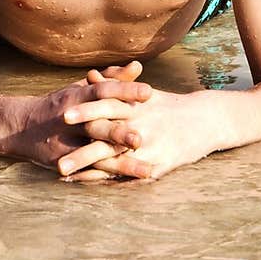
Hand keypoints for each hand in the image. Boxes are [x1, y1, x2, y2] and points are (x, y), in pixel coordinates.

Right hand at [6, 61, 151, 173]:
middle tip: (140, 138)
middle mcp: (71, 118)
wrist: (21, 126)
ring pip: (95, 153)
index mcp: (77, 96)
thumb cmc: (61, 104)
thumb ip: (111, 78)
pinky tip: (127, 184)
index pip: (103, 91)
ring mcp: (65, 141)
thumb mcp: (82, 88)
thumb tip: (138, 66)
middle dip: (118, 132)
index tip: (149, 92)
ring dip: (120, 163)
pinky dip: (106, 178)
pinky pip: (87, 170)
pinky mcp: (62, 160)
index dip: (124, 91)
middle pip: (97, 124)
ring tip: (146, 170)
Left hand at [59, 82, 210, 181]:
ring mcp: (149, 148)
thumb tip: (89, 75)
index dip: (84, 110)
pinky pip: (128, 175)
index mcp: (136, 106)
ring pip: (113, 161)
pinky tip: (87, 184)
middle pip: (105, 137)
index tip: (61, 114)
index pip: (106, 106)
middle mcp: (140, 127)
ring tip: (61, 174)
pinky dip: (106, 180)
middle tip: (54, 154)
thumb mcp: (142, 93)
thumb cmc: (169, 105)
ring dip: (86, 168)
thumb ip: (113, 84)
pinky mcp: (157, 165)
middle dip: (80, 147)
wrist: (207, 120)